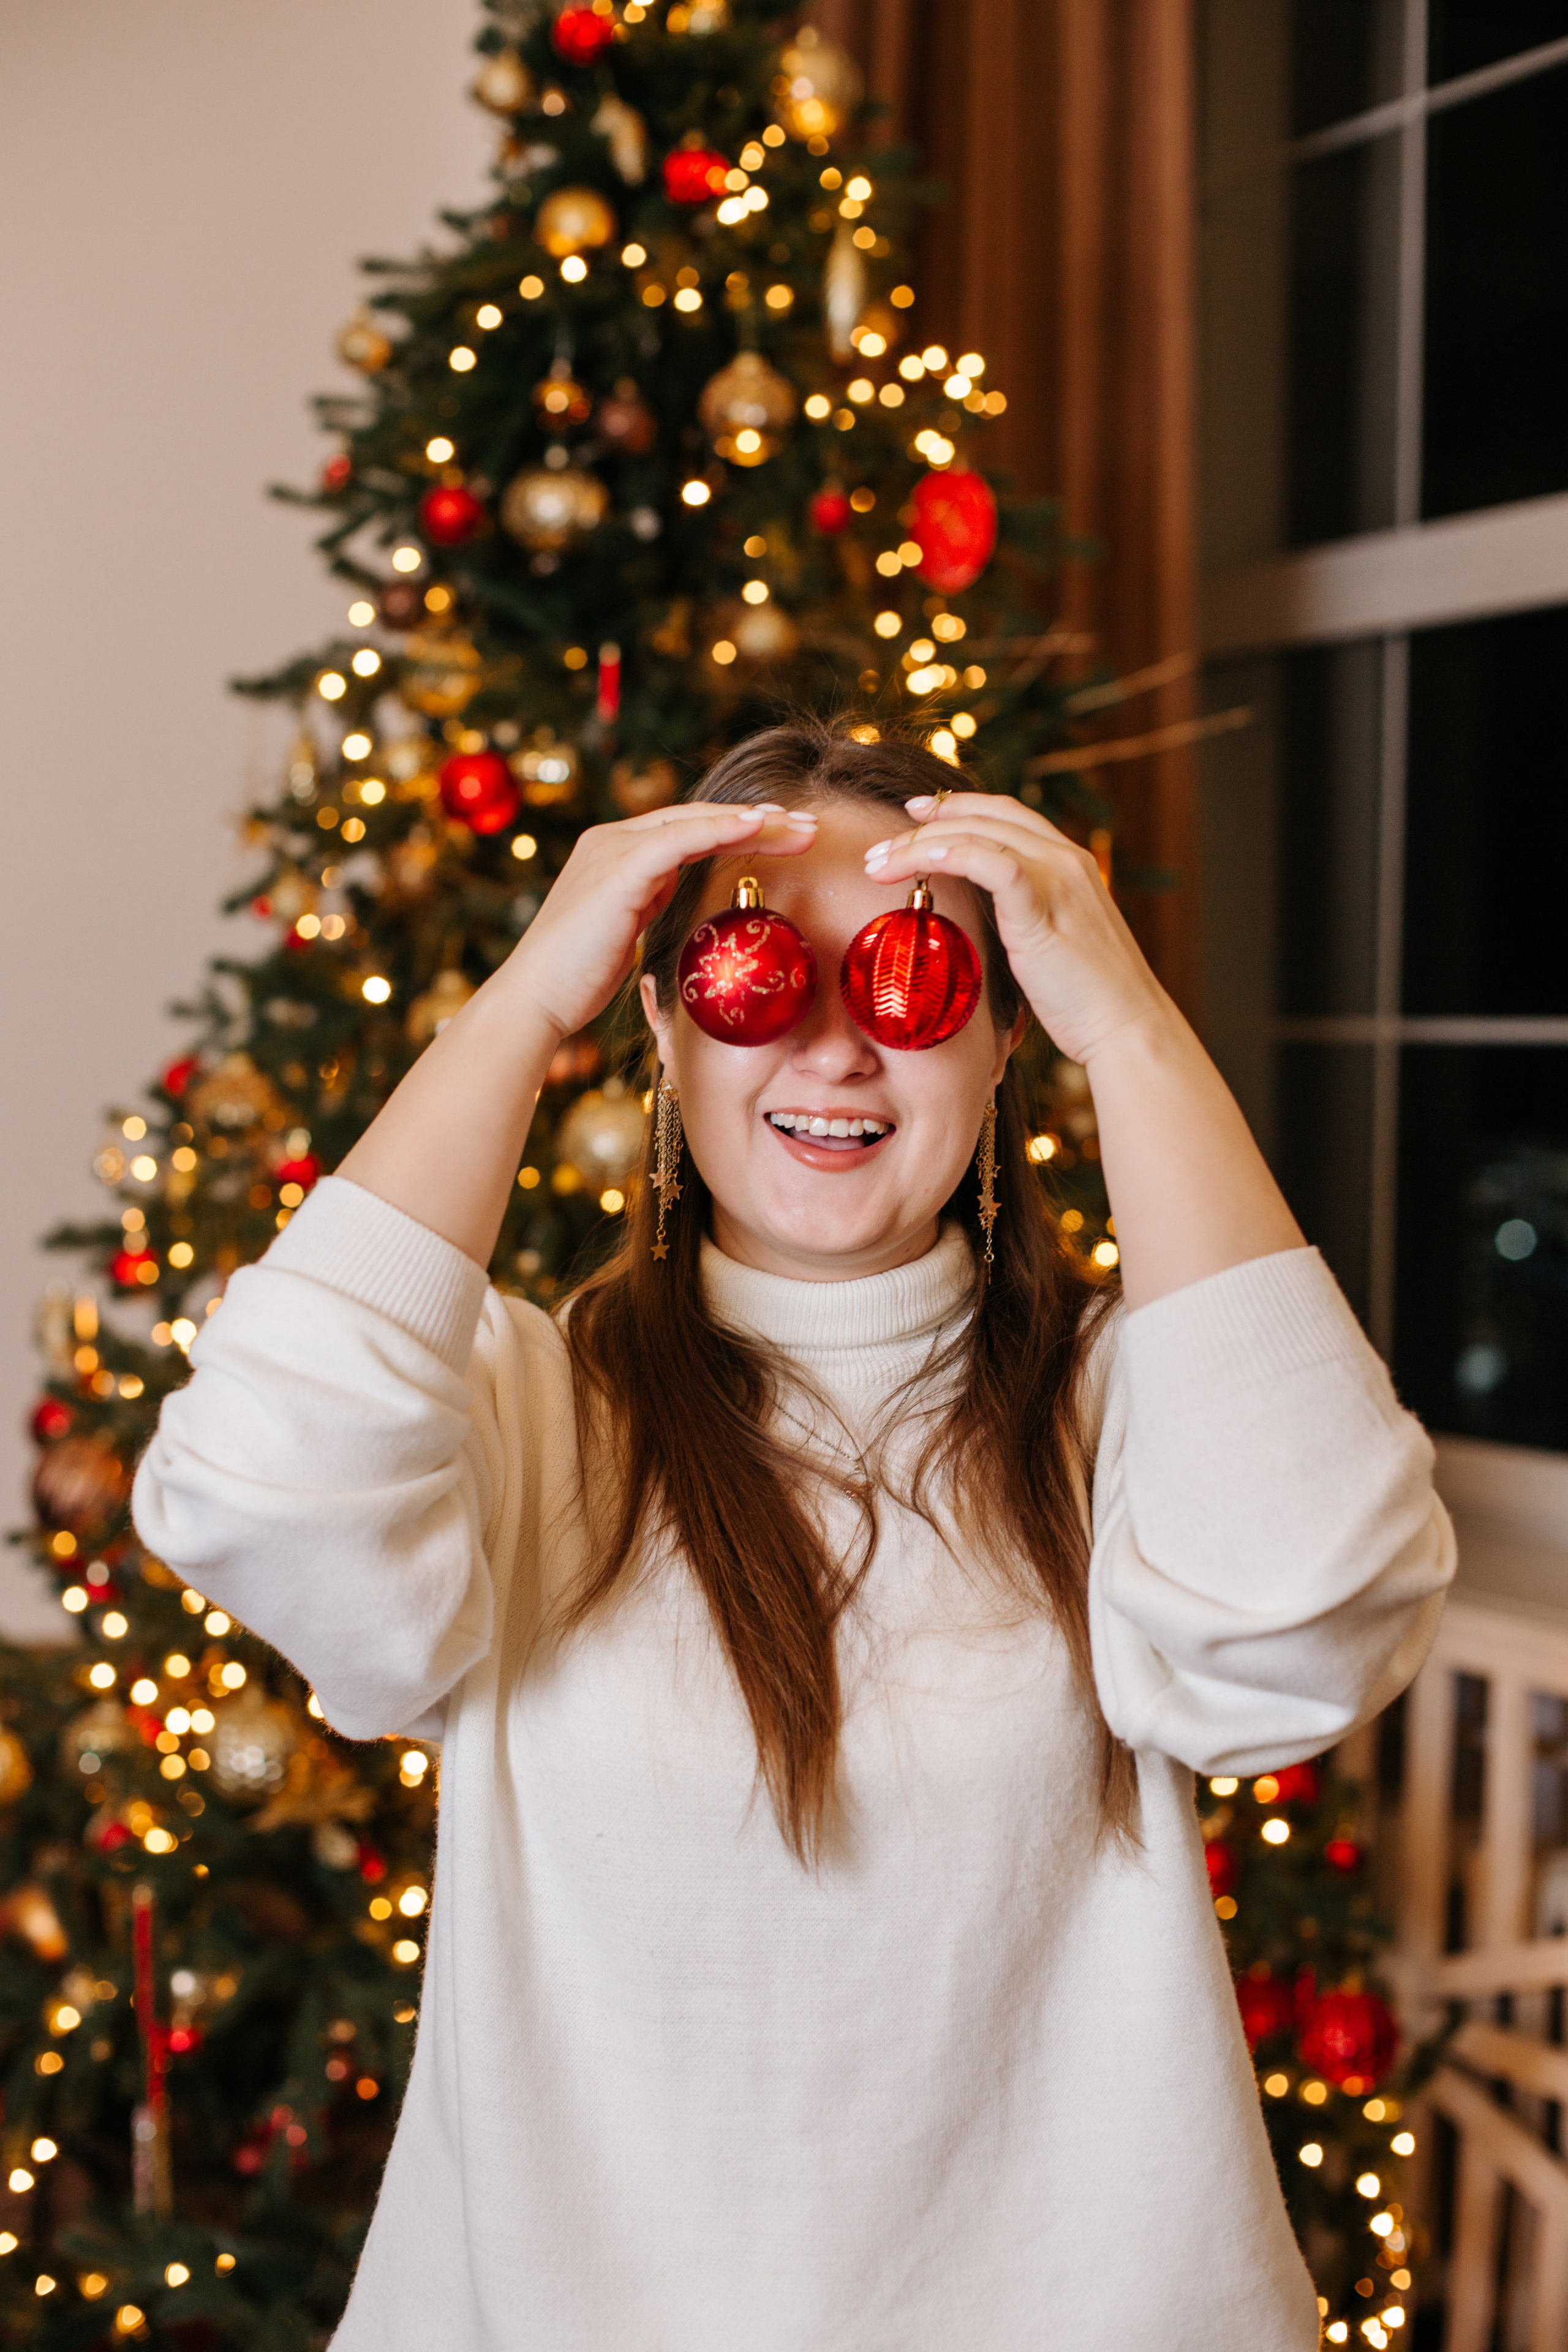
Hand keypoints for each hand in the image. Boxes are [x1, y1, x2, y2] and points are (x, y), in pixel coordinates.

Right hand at [505, 801, 817, 1040]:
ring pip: (698, 821)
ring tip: (804, 827)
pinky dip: (725, 829)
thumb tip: (673, 892)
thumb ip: (646, 901)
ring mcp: (612, 849)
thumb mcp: (622, 929)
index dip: (739, 831)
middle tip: (810, 825)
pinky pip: (683, 838)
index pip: (688, 830)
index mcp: (613, 852)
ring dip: (757, 822)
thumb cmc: (576, 979)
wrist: (534, 1000)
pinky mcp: (619, 869)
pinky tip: (762, 826)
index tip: (787, 838)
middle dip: (759, 820)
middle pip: (699, 818)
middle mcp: (611, 839)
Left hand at [863, 792, 1167, 1068]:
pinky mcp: (1045, 906)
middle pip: (985, 816)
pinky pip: (992, 862)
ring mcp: (1058, 877)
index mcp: (1070, 863)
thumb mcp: (1050, 946)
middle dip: (926, 822)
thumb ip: (1020, 919)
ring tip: (877, 863)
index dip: (956, 807)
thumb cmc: (1086, 1001)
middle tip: (880, 844)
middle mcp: (1067, 859)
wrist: (1125, 1027)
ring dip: (919, 843)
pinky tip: (918, 862)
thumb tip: (979, 924)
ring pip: (978, 834)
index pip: (1006, 814)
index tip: (914, 817)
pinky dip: (950, 854)